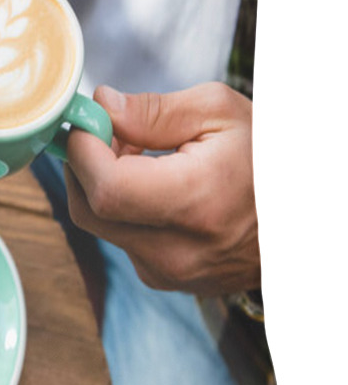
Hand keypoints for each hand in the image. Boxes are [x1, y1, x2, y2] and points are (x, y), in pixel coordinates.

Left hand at [64, 82, 259, 295]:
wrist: (303, 219)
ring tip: (136, 152)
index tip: (85, 120)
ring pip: (98, 224)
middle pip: (89, 209)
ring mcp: (170, 272)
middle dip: (82, 164)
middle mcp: (179, 251)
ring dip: (100, 182)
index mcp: (198, 203)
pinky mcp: (164, 278)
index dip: (83, 149)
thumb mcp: (219, 112)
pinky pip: (118, 237)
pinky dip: (118, 205)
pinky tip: (148, 181)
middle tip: (104, 130)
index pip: (107, 188)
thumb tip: (101, 106)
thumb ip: (152, 111)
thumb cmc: (268, 157)